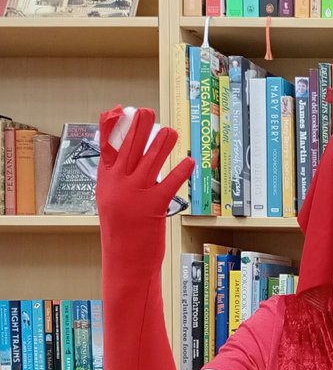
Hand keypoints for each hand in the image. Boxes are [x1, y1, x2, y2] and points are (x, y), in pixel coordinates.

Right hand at [96, 106, 193, 265]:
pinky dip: (180, 171)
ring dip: (162, 143)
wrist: (125, 259)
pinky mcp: (154, 206)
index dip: (113, 127)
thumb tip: (132, 158)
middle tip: (148, 111)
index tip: (120, 109)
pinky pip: (170, 183)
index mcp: (107, 181)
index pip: (107, 147)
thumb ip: (119, 178)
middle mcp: (118, 184)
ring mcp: (135, 194)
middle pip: (129, 147)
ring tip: (171, 131)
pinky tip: (189, 162)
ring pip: (150, 160)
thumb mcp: (112, 200)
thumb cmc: (122, 230)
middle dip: (139, 127)